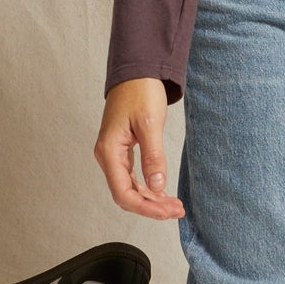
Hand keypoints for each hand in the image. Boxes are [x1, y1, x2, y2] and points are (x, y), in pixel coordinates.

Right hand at [95, 78, 183, 219]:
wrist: (136, 71)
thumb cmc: (140, 91)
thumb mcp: (150, 123)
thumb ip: (153, 156)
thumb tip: (157, 186)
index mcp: (109, 151)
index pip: (123, 193)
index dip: (145, 207)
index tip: (167, 212)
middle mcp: (108, 156)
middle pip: (126, 194)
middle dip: (151, 206)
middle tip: (176, 210)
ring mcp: (114, 154)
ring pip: (130, 187)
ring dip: (151, 198)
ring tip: (174, 205)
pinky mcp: (122, 150)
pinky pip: (133, 177)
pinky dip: (148, 186)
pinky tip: (163, 191)